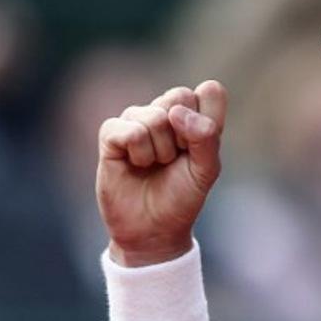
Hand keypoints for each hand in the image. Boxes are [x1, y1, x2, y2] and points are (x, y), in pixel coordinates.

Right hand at [96, 80, 227, 266]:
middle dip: (183, 136)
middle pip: (179, 96)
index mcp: (193, 115)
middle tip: (176, 159)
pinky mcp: (111, 134)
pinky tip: (136, 165)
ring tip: (155, 165)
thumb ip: (206, 137)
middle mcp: (164, 112)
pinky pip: (128, 130)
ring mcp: (135, 120)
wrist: (153, 229)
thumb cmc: (182, 196)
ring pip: (154, 116)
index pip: (209, 92)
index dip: (208, 121)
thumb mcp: (207, 170)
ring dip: (160, 151)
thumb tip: (175, 112)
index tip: (200, 148)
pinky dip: (139, 154)